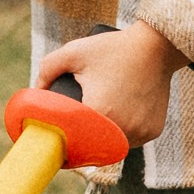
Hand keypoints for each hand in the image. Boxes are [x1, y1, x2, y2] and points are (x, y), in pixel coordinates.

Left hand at [38, 22, 184, 145]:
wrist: (157, 47)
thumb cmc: (114, 48)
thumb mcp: (74, 52)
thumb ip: (47, 68)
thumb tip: (36, 91)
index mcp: (99, 112)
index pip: (74, 141)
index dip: (64, 144)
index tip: (58, 143)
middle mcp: (121, 128)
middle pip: (93, 146)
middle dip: (83, 140)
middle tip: (76, 130)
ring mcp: (140, 132)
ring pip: (114, 146)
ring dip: (105, 138)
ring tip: (101, 119)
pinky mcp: (153, 131)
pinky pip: (132, 140)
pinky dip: (124, 132)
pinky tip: (120, 116)